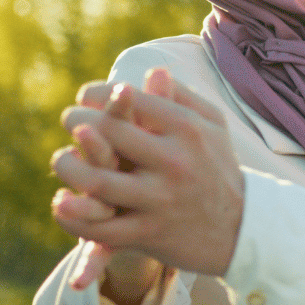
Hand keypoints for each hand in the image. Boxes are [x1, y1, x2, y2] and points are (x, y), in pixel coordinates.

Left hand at [51, 68, 244, 276]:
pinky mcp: (148, 233)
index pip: (129, 99)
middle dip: (76, 121)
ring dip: (67, 167)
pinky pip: (99, 227)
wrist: (241, 227)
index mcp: (187, 129)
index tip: (85, 99)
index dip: (95, 94)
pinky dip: (72, 216)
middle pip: (107, 132)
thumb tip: (152, 72)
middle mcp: (174, 161)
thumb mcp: (211, 126)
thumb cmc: (218, 167)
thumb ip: (181, 97)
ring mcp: (160, 199)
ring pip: (96, 181)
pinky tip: (62, 202)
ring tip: (62, 160)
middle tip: (69, 121)